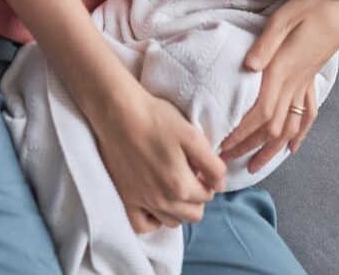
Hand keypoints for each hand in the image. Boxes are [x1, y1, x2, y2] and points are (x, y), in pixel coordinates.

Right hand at [89, 84, 227, 233]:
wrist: (118, 113)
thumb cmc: (156, 118)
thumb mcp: (192, 135)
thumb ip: (211, 164)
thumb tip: (220, 185)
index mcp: (181, 186)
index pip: (208, 196)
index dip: (209, 181)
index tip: (201, 167)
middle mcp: (162, 201)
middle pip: (193, 214)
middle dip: (197, 197)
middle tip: (190, 175)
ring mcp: (142, 202)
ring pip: (172, 221)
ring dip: (179, 208)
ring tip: (174, 185)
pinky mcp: (125, 199)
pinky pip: (144, 225)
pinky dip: (154, 219)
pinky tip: (156, 203)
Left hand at [218, 0, 338, 172]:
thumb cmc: (312, 4)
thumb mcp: (284, 17)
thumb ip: (265, 43)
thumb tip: (248, 65)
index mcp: (283, 68)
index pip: (261, 111)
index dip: (242, 132)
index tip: (222, 146)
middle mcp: (295, 82)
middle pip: (271, 126)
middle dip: (247, 147)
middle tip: (224, 161)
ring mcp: (306, 82)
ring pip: (290, 126)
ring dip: (271, 149)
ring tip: (253, 166)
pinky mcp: (312, 78)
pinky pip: (308, 113)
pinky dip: (300, 133)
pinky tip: (292, 147)